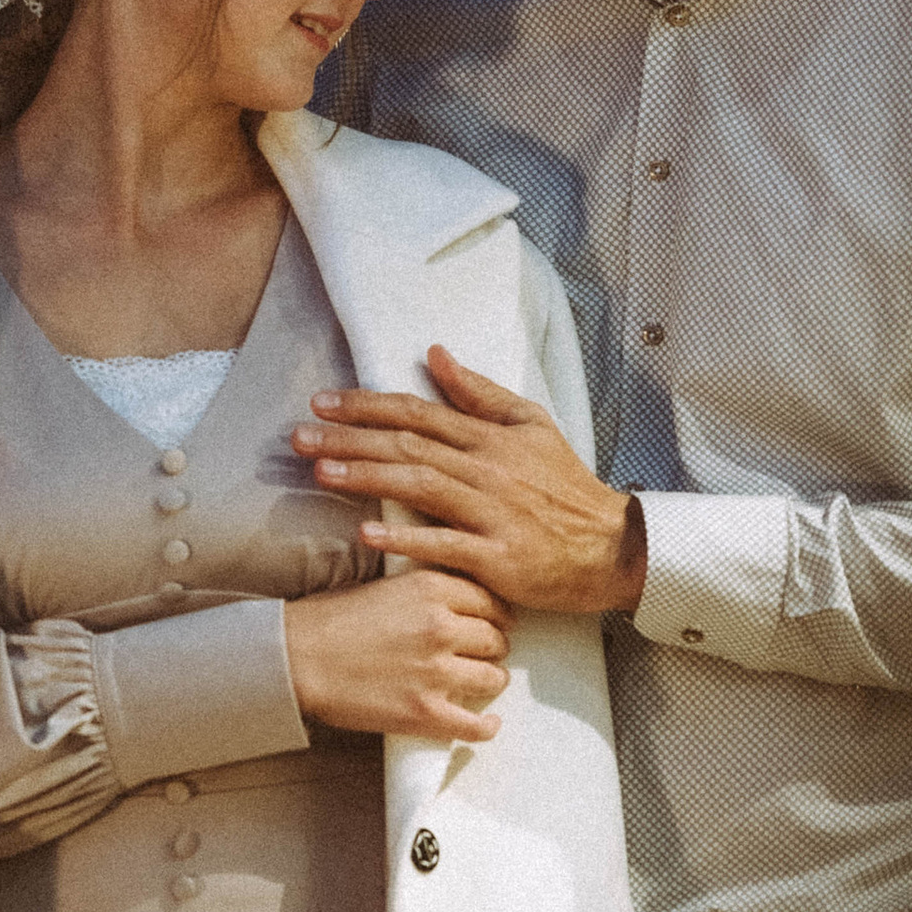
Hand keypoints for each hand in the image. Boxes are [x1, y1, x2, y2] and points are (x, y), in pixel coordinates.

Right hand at [282, 571, 511, 742]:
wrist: (297, 658)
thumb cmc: (331, 620)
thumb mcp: (388, 584)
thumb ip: (429, 592)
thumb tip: (461, 606)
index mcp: (432, 589)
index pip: (491, 602)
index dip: (495, 616)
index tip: (492, 624)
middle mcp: (442, 627)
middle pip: (496, 640)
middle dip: (492, 648)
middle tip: (482, 655)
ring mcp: (436, 672)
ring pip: (493, 679)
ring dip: (489, 682)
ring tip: (478, 684)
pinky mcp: (425, 712)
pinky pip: (476, 725)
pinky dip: (486, 727)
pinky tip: (488, 724)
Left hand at [295, 348, 647, 615]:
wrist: (613, 546)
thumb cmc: (566, 488)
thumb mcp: (531, 426)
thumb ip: (480, 392)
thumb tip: (437, 354)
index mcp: (491, 438)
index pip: (419, 413)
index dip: (367, 406)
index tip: (322, 402)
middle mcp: (488, 470)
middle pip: (410, 446)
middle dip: (350, 438)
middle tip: (298, 435)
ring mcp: (493, 513)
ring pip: (422, 486)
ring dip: (368, 477)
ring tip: (322, 471)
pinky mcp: (499, 558)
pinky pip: (447, 544)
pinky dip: (407, 537)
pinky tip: (368, 534)